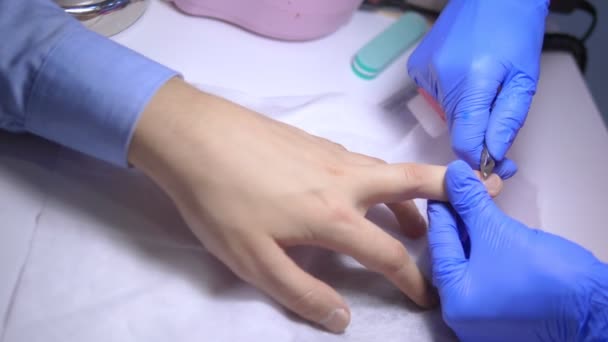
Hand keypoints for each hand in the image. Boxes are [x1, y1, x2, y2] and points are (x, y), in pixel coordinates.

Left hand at [128, 79, 501, 332]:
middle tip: (476, 205)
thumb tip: (341, 319)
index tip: (426, 296)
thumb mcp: (254, 261)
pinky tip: (364, 191)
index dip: (413, 281)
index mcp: (335, 216)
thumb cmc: (221, 202)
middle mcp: (345, 181)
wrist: (194, 136)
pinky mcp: (315, 140)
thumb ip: (302, 292)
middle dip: (450, 195)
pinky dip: (381, 179)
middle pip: (414, 183)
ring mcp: (332, 155)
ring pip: (389, 171)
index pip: (390, 255)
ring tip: (417, 220)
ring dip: (412, 194)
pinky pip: (364, 162)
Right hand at [408, 0, 548, 177]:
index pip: (465, 141)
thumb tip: (491, 154)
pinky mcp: (416, 68)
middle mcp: (440, 79)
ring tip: (481, 82)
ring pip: (446, 112)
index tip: (492, 164)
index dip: (479, 158)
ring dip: (464, 109)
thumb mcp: (524, 79)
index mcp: (470, 83)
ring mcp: (424, 72)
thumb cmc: (514, 30)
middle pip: (456, 128)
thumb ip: (506, 120)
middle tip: (496, 109)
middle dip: (476, 129)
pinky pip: (435, 96)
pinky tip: (463, 73)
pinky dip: (451, 93)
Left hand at [427, 160, 607, 340]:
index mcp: (455, 299)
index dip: (442, 209)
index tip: (442, 185)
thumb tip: (455, 175)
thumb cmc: (547, 275)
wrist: (595, 306)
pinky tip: (486, 233)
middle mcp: (461, 315)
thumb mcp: (501, 231)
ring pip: (466, 267)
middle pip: (450, 256)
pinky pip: (482, 279)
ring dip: (470, 237)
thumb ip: (471, 202)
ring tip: (474, 208)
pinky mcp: (501, 316)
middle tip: (460, 193)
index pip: (440, 243)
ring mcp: (482, 319)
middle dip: (457, 223)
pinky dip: (482, 255)